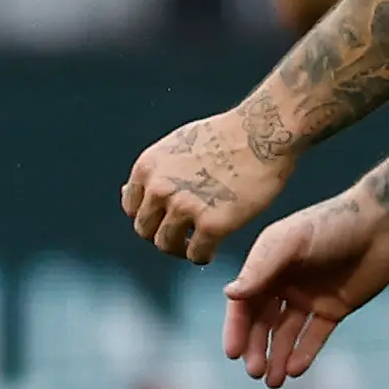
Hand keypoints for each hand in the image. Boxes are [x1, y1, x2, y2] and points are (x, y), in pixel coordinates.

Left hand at [123, 111, 288, 263]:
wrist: (261, 133)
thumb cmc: (225, 136)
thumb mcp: (175, 145)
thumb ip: (154, 172)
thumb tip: (126, 192)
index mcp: (148, 167)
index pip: (131, 207)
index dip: (150, 216)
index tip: (166, 218)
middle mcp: (160, 188)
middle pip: (145, 230)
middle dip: (163, 233)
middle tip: (184, 233)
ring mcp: (184, 207)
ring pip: (167, 246)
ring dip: (182, 248)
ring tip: (199, 241)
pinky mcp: (212, 224)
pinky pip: (196, 255)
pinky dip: (204, 256)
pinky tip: (214, 247)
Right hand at [223, 189, 388, 387]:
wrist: (380, 225)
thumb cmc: (332, 224)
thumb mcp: (292, 241)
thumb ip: (261, 268)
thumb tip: (230, 294)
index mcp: (268, 264)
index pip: (245, 301)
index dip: (237, 327)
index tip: (233, 352)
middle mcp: (284, 282)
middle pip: (263, 322)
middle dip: (257, 347)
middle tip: (255, 372)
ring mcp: (309, 297)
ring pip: (286, 333)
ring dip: (277, 356)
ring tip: (273, 381)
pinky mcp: (334, 309)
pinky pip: (314, 335)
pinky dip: (304, 353)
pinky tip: (295, 369)